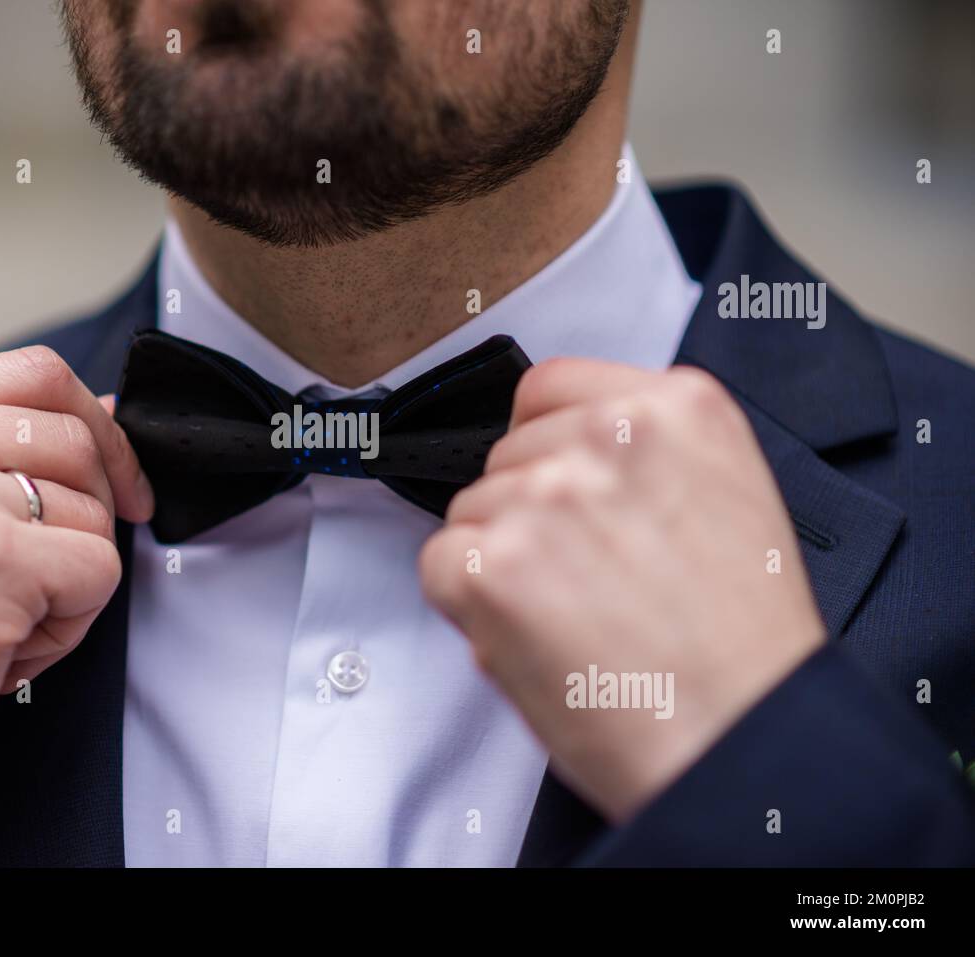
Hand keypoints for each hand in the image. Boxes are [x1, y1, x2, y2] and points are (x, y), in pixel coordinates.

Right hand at [0, 346, 152, 827]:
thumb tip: (110, 419)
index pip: (36, 373)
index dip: (100, 424)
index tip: (120, 478)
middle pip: (76, 438)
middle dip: (89, 515)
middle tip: (34, 578)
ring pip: (94, 511)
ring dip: (68, 581)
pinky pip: (99, 570)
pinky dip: (71, 623)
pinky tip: (2, 648)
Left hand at [419, 358, 824, 821]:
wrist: (744, 740)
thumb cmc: (740, 647)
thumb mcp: (727, 499)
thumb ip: (643, 457)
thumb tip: (556, 455)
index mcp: (678, 409)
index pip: (550, 387)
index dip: (542, 443)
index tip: (557, 485)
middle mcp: (609, 437)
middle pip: (507, 454)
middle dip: (527, 513)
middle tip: (585, 580)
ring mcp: (546, 497)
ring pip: (471, 510)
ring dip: (501, 561)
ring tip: (574, 618)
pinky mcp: (494, 565)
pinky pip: (442, 563)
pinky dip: (467, 606)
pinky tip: (534, 637)